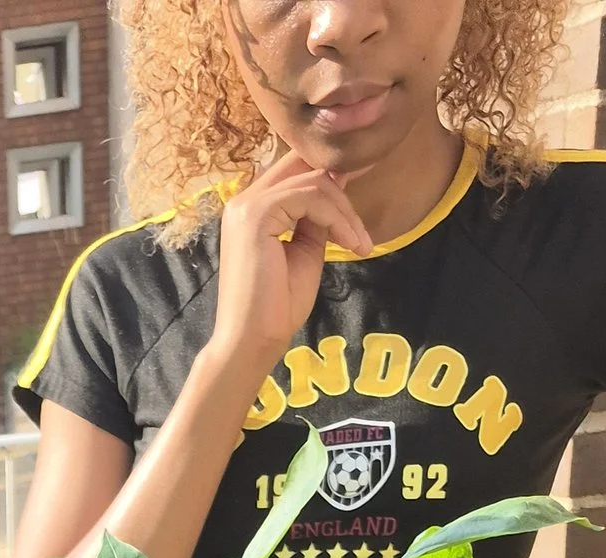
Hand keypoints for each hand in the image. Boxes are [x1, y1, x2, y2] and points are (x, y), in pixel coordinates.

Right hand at [206, 153, 373, 384]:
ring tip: (359, 244)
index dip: (330, 179)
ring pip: (313, 181)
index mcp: (253, 208)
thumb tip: (340, 181)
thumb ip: (317, 216)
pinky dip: (337, 218)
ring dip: (344, 211)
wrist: (252, 343)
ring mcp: (247, 205)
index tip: (355, 212)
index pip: (296, 170)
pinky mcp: (255, 215)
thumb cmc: (277, 307)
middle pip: (305, 167)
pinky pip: (310, 197)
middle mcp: (245, 199)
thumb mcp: (306, 250)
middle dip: (341, 194)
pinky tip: (349, 244)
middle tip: (360, 234)